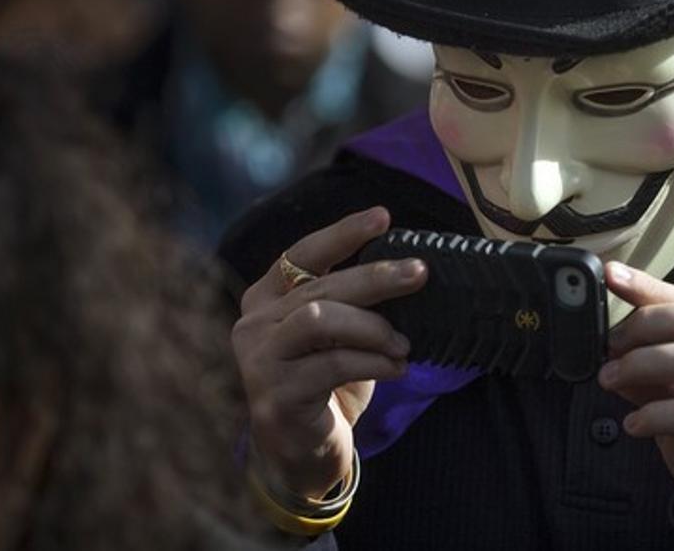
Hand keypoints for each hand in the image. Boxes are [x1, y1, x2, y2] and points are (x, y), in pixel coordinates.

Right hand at [231, 207, 426, 498]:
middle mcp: (254, 324)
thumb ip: (352, 306)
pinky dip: (372, 362)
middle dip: (376, 276)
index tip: (383, 218)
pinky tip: (396, 367)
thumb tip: (407, 272)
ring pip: (320, 319)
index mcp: (266, 299)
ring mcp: (259, 360)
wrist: (302, 455)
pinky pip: (330, 364)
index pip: (301, 253)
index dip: (342, 233)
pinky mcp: (275, 395)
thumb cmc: (326, 387)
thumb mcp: (338, 338)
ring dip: (372, 327)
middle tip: (420, 274)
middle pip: (320, 286)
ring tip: (403, 345)